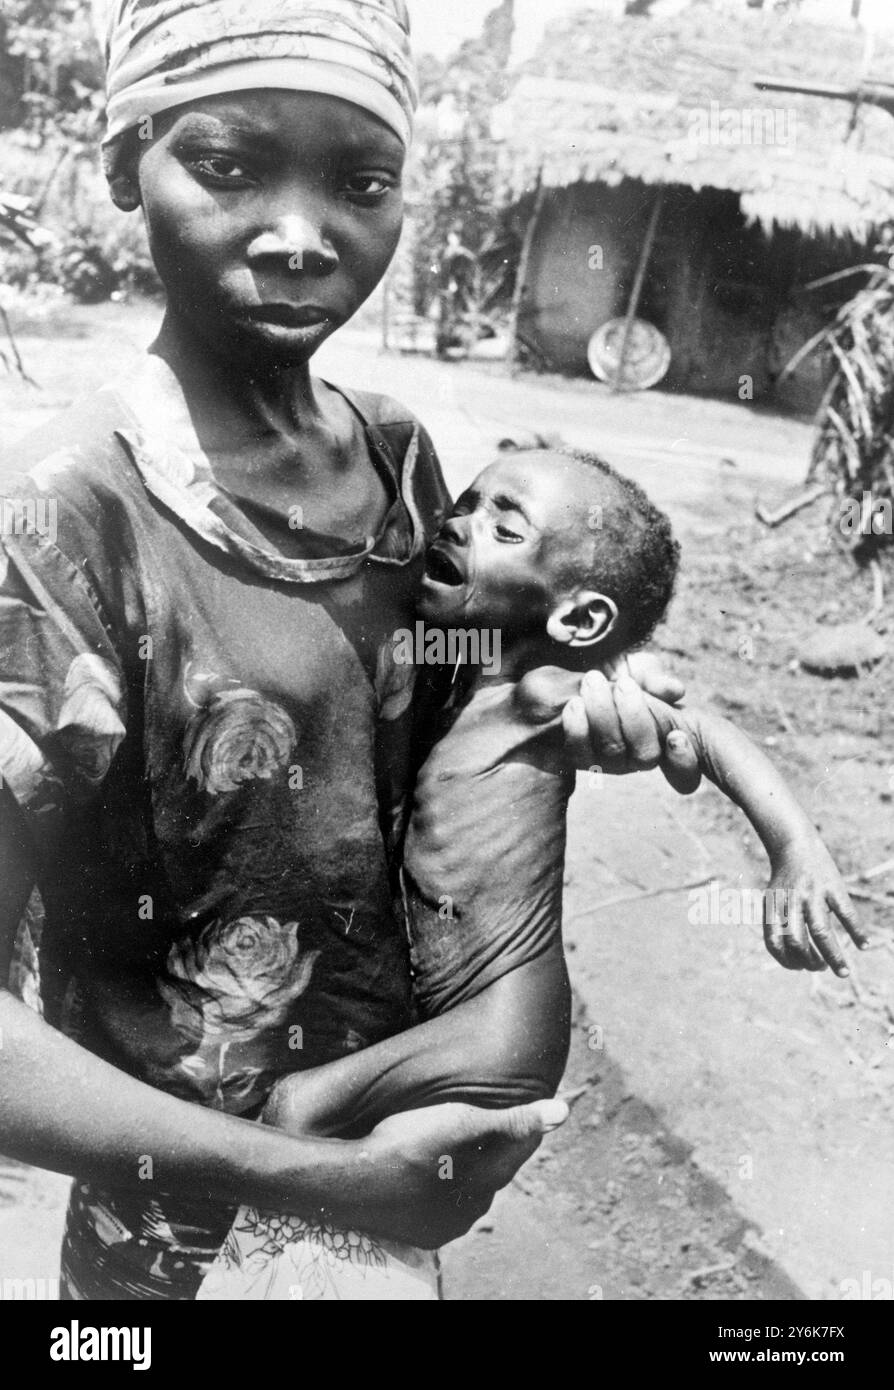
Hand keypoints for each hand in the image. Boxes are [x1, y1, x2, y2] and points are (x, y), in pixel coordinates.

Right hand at [356, 1097, 567, 1248]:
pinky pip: (440, 1206)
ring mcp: (445, 1225)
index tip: (522, 1107)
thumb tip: (564, 1111)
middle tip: (480, 1121)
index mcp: (488, 1180)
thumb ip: (513, 1120)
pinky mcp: (421, 1233)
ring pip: (465, 1189)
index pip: (517, 1147)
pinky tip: (426, 1172)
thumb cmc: (409, 1144)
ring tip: (449, 1144)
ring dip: (463, 1169)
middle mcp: (473, 1209)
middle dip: (490, 1147)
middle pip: (491, 1170)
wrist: (353, 1184)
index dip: (521, 1124)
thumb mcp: (462, 1123)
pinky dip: (439, 1188)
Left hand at [562, 652, 701, 793]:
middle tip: (624, 683)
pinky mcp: (581, 759)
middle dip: (635, 716)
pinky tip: (575, 703)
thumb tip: (674, 690)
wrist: (581, 678)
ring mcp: (611, 763)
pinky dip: (577, 728)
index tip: (676, 736)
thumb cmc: (618, 674)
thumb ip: (656, 680)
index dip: (684, 761)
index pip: (686, 774)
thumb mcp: (639, 670)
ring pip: (612, 752)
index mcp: (665, 741)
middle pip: (646, 756)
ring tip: (594, 682)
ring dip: (603, 715)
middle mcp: (640, 759)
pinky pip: (579, 755)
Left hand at [763, 838, 868, 977]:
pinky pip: (846, 913)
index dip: (786, 961)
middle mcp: (791, 901)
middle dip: (810, 963)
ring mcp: (812, 893)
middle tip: (821, 968)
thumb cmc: (786, 881)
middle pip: (798, 942)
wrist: (794, 844)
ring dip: (834, 957)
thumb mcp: (773, 901)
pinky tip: (864, 945)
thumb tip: (797, 961)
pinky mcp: (832, 886)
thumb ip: (779, 926)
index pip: (774, 943)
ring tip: (843, 972)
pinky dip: (857, 931)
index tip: (799, 967)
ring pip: (822, 932)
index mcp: (773, 907)